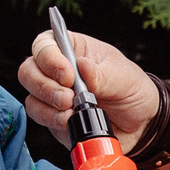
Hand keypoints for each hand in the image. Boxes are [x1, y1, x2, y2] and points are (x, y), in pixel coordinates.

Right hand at [20, 28, 158, 140]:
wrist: (140, 124)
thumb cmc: (132, 91)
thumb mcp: (125, 78)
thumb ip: (103, 75)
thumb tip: (82, 67)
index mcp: (74, 50)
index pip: (45, 44)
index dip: (49, 58)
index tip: (68, 75)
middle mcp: (57, 70)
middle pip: (29, 70)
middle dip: (45, 86)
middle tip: (69, 97)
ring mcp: (53, 95)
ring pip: (31, 95)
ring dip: (48, 105)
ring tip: (72, 111)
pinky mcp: (53, 117)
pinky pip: (40, 117)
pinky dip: (52, 120)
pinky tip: (70, 121)